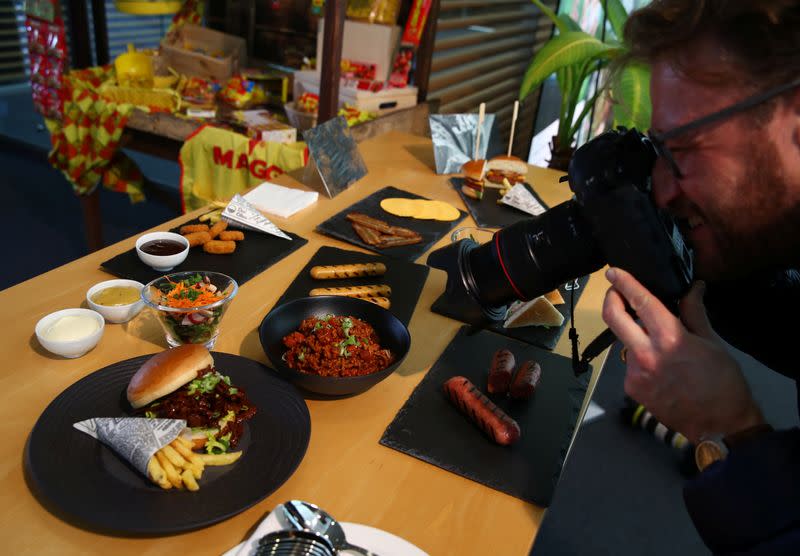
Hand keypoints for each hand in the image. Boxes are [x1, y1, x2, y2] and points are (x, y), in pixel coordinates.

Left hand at [602, 267, 764, 443]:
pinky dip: (640, 359)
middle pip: (613, 318)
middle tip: (613, 291)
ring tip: (659, 345)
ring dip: (634, 336)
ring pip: (625, 342)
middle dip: (610, 299)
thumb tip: (693, 289)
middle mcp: (646, 354)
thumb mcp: (712, 343)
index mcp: (669, 338)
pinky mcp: (632, 388)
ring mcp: (635, 373)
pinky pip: (630, 364)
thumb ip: (694, 313)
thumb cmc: (723, 384)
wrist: (719, 426)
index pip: (640, 301)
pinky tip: (660, 368)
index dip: (624, 283)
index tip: (613, 271)